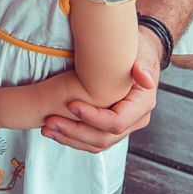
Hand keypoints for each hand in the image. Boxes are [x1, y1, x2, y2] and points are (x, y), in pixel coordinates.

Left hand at [41, 28, 160, 152]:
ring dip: (69, 138)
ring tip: (46, 128)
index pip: (117, 122)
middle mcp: (134, 121)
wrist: (137, 55)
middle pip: (104, 138)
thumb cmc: (137, 50)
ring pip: (96, 144)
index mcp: (142, 106)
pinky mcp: (108, 127)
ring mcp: (122, 127)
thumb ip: (142, 65)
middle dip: (75, 132)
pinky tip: (52, 129)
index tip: (71, 104)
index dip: (93, 117)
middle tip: (50, 122)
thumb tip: (146, 80)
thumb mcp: (141, 53)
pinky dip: (71, 137)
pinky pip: (91, 140)